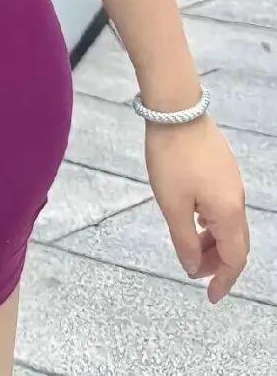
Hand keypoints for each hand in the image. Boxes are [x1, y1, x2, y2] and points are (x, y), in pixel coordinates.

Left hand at [146, 117, 249, 303]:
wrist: (176, 110)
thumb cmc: (171, 158)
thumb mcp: (172, 205)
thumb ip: (184, 241)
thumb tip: (194, 267)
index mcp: (228, 212)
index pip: (235, 258)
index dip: (224, 281)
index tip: (210, 297)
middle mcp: (237, 199)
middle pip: (236, 243)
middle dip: (218, 263)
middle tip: (195, 272)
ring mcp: (232, 182)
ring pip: (229, 224)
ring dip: (213, 242)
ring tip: (189, 246)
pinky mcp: (223, 169)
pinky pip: (223, 206)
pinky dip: (211, 222)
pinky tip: (193, 219)